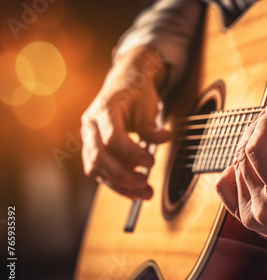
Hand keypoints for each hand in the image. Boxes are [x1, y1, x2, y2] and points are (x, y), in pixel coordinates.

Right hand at [81, 46, 169, 198]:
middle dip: (122, 175)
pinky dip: (118, 184)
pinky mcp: (95, 152)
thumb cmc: (136, 93)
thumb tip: (163, 138)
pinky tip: (136, 193)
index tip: (152, 162)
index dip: (131, 153)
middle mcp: (90, 126)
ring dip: (120, 185)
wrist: (124, 85)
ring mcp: (89, 140)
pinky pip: (102, 173)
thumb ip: (151, 124)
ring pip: (97, 169)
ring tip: (145, 194)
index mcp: (103, 110)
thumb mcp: (147, 103)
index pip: (112, 137)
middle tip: (145, 184)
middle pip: (98, 157)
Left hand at [215, 105, 266, 275]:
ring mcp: (251, 217)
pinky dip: (235, 167)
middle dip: (259, 128)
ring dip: (250, 144)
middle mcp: (263, 210)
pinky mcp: (246, 220)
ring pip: (235, 166)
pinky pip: (226, 186)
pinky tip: (251, 160)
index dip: (266, 122)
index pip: (260, 149)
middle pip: (245, 154)